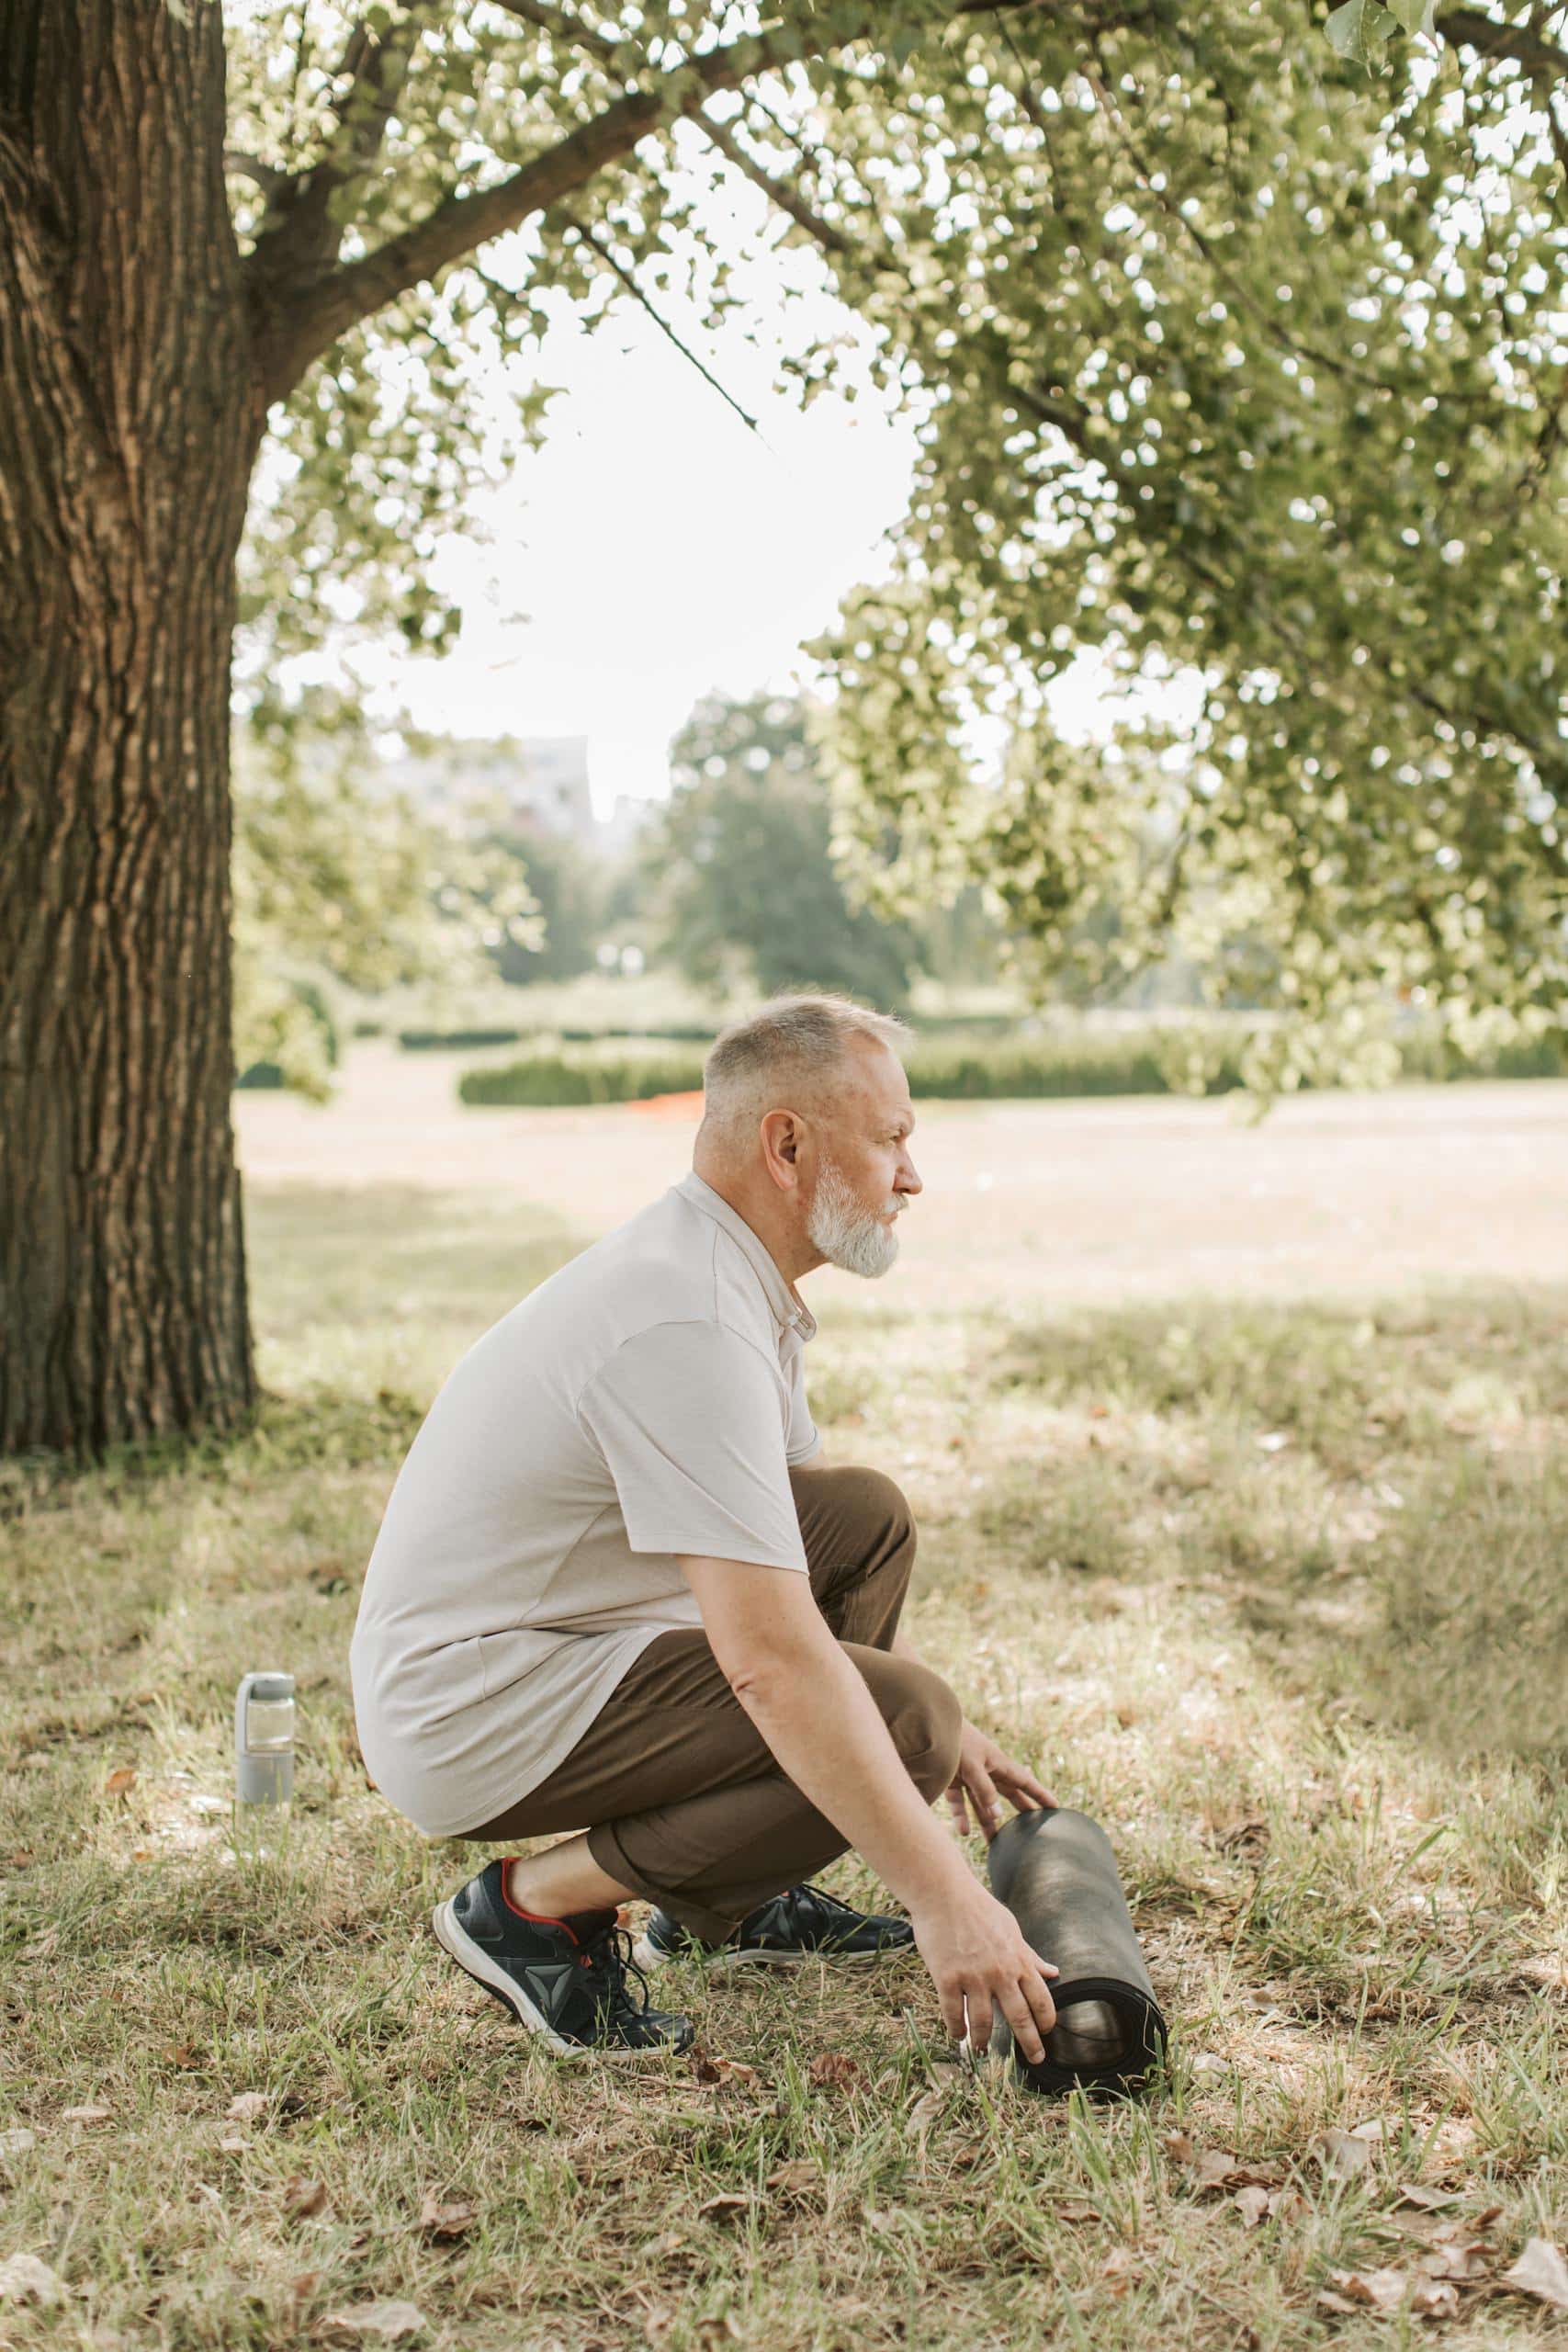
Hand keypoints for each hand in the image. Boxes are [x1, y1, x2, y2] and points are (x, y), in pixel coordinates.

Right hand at [910, 1878, 1058, 2062]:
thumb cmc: (978, 1908)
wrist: (943, 1893)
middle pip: (1020, 2018)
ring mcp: (972, 1977)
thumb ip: (1030, 1956)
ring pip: (984, 2023)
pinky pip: (953, 2014)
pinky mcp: (947, 1978)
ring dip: (984, 2041)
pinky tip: (957, 2034)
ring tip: (982, 2048)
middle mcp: (999, 1973)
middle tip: (1034, 2059)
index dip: (1046, 2021)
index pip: (1041, 2000)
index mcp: (1017, 1960)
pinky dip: (956, 2029)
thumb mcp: (1011, 1929)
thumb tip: (1054, 1972)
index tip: (1046, 2032)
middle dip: (1030, 2044)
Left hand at [944, 1722, 1057, 1842]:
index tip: (1056, 1807)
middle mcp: (987, 1771)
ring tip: (995, 1843)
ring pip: (983, 1805)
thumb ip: (984, 1790)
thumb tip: (997, 1816)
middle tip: (1033, 1828)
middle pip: (1007, 1795)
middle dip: (1020, 1810)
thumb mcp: (972, 1764)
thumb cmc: (955, 1740)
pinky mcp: (952, 1782)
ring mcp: (969, 1777)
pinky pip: (960, 1804)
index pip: (1024, 1782)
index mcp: (998, 1763)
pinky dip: (962, 1817)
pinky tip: (963, 1832)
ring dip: (988, 1822)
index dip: (1040, 1794)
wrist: (928, 1727)